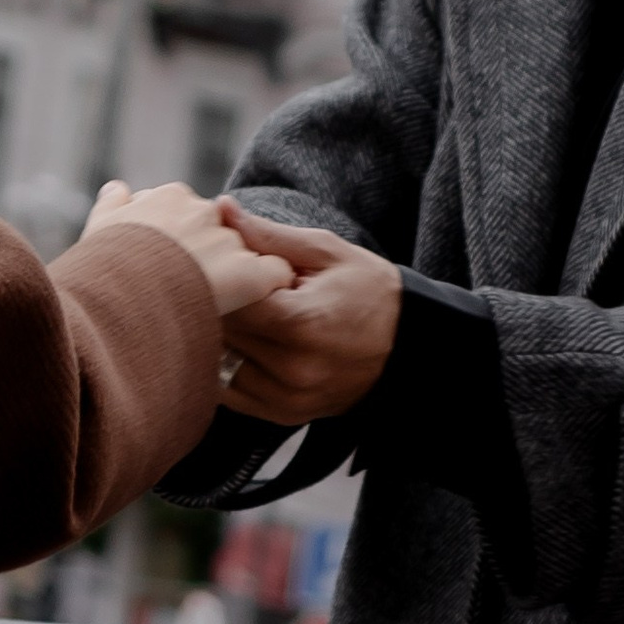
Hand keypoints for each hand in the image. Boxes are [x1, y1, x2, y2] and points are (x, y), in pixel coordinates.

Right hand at [81, 179, 294, 351]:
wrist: (120, 295)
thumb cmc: (104, 266)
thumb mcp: (99, 227)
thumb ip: (113, 204)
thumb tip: (120, 189)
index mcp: (172, 198)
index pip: (191, 214)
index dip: (184, 242)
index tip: (172, 265)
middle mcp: (205, 212)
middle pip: (220, 232)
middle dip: (212, 255)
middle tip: (194, 286)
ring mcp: (229, 242)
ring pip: (246, 253)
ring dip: (237, 273)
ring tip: (217, 302)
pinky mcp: (250, 273)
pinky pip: (275, 273)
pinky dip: (270, 286)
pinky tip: (252, 303)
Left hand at [209, 200, 402, 426]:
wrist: (408, 347)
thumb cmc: (368, 291)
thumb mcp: (326, 252)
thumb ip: (268, 235)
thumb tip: (222, 208)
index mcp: (302, 323)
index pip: (229, 300)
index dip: (216, 278)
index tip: (220, 263)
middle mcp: (293, 369)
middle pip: (220, 333)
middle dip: (214, 305)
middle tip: (222, 286)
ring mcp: (288, 398)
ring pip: (219, 364)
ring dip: (216, 339)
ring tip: (234, 314)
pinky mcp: (283, 415)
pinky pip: (231, 393)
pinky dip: (226, 367)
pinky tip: (242, 344)